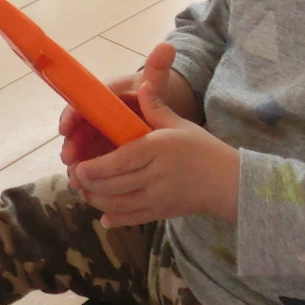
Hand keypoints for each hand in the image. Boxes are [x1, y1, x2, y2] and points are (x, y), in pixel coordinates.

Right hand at [58, 42, 201, 165]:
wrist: (158, 109)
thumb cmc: (153, 94)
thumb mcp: (156, 84)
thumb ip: (158, 69)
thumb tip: (167, 46)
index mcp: (104, 96)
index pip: (82, 103)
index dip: (71, 115)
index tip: (65, 128)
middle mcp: (96, 114)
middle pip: (78, 129)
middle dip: (72, 144)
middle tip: (69, 159)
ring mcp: (98, 133)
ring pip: (82, 147)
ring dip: (77, 163)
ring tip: (76, 178)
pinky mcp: (103, 149)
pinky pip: (91, 160)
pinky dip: (88, 172)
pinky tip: (87, 187)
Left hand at [67, 46, 238, 225]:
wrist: (230, 182)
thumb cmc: (203, 148)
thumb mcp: (179, 124)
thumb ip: (156, 107)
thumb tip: (143, 85)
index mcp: (157, 149)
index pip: (120, 161)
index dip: (96, 168)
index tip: (80, 168)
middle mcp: (156, 175)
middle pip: (115, 185)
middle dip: (90, 185)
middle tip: (74, 179)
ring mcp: (159, 197)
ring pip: (120, 203)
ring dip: (97, 201)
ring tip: (84, 194)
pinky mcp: (163, 212)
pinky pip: (135, 218)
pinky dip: (117, 219)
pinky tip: (105, 217)